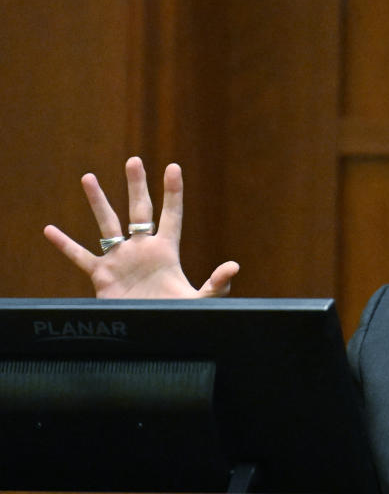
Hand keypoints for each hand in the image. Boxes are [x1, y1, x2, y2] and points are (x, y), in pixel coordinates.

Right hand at [43, 156, 238, 297]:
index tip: (173, 167)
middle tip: (134, 160)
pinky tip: (50, 230)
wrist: (152, 333)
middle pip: (139, 210)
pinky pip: (80, 256)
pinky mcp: (102, 275)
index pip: (171, 215)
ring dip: (98, 202)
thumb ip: (218, 284)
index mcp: (166, 251)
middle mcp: (142, 249)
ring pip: (107, 224)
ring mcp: (121, 260)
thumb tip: (234, 266)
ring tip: (88, 177)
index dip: (173, 192)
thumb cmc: (178, 315)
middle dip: (137, 186)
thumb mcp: (201, 300)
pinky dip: (65, 245)